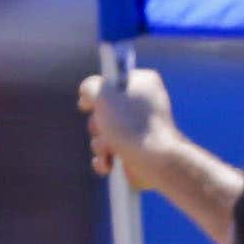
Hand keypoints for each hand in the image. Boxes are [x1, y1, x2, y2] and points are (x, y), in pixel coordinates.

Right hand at [81, 59, 182, 186]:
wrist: (155, 161)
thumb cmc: (131, 124)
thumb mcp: (104, 94)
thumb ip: (91, 87)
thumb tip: (88, 95)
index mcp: (143, 83)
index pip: (112, 79)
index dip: (98, 91)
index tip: (90, 102)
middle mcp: (143, 104)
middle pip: (104, 109)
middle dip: (97, 123)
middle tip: (105, 126)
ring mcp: (140, 129)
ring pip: (104, 133)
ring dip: (100, 143)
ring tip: (111, 148)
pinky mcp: (135, 151)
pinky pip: (109, 152)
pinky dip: (105, 159)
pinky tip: (108, 164)